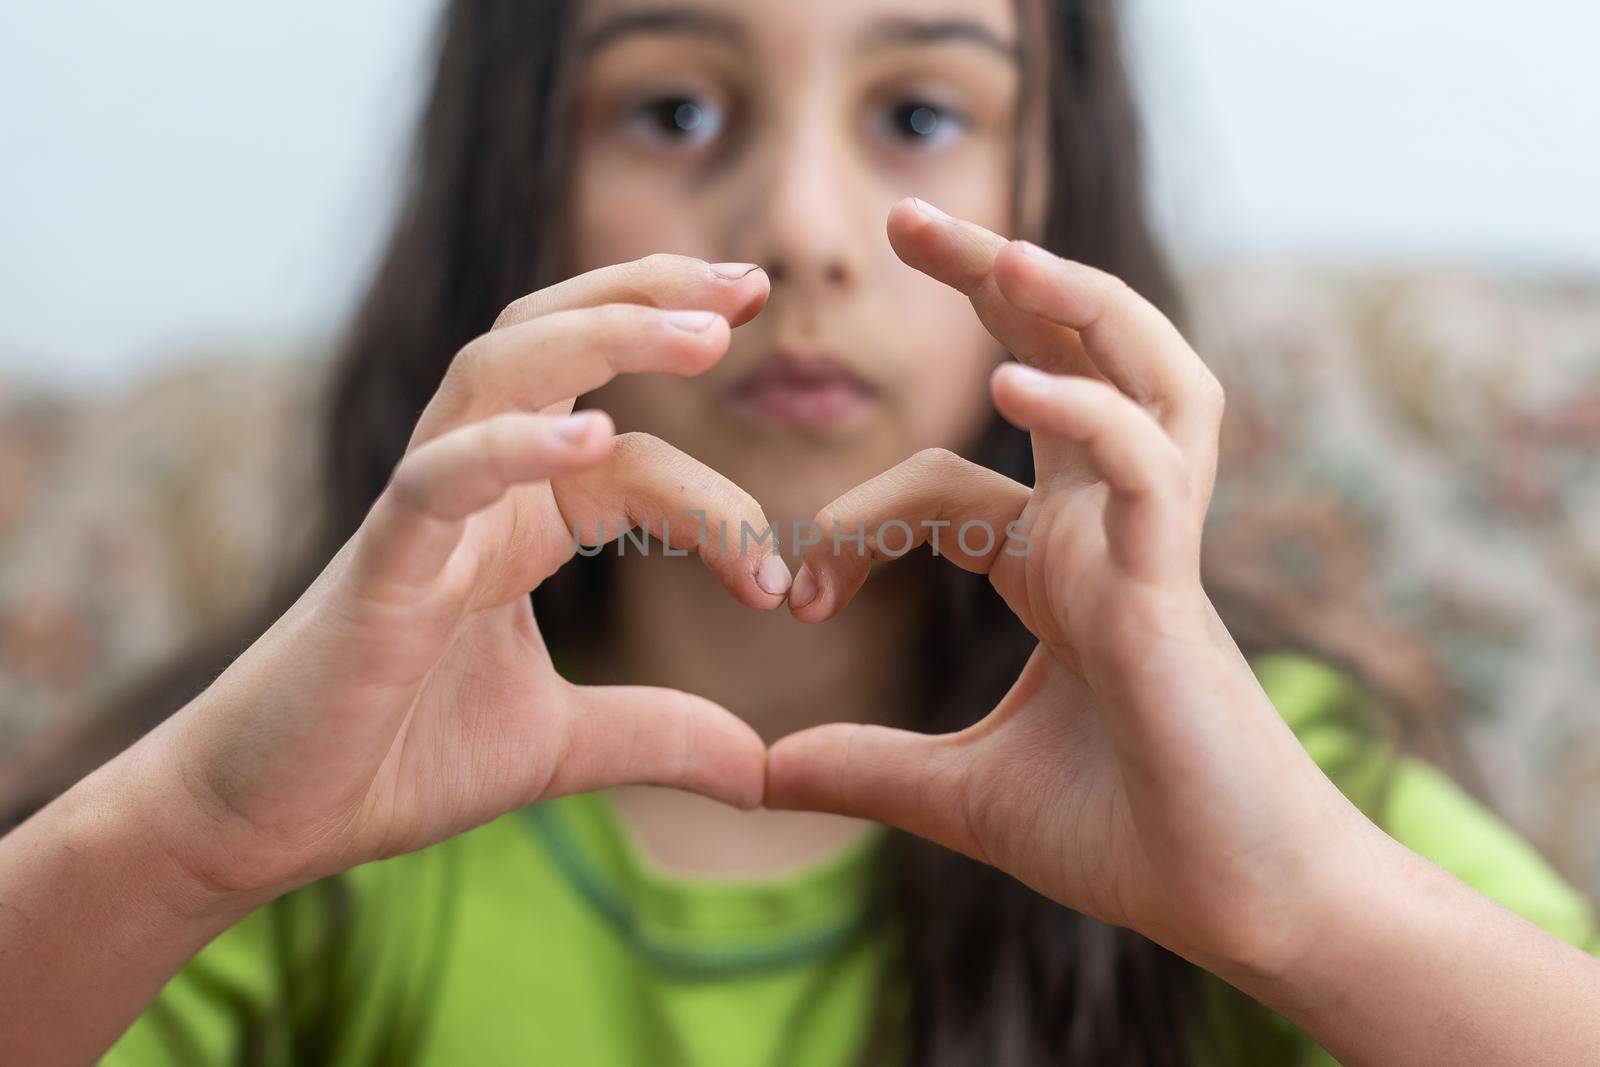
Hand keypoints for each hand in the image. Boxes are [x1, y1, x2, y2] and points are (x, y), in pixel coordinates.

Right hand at [126, 256, 789, 904]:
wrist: (274, 820)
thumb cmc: (397, 759)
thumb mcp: (562, 745)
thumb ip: (661, 736)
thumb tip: (766, 772)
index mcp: (523, 520)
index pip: (634, 456)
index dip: (718, 500)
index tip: (781, 580)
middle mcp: (475, 489)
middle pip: (557, 344)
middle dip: (652, 300)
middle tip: (751, 285)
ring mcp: (422, 513)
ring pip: (501, 369)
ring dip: (604, 333)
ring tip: (705, 329)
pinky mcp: (377, 564)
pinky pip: (439, 477)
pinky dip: (511, 448)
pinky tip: (590, 435)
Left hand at [768, 200, 1372, 977]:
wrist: (1233, 909)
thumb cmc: (1124, 838)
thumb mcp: (959, 796)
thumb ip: (864, 769)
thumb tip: (755, 775)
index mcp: (1056, 565)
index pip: (942, 481)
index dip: (853, 522)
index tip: (791, 601)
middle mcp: (1105, 530)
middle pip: (1063, 362)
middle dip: (995, 282)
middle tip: (905, 219)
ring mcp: (1148, 544)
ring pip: (1137, 375)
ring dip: (1073, 305)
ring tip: (998, 251)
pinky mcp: (1176, 584)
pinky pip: (1142, 465)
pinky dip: (1088, 416)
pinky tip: (1013, 389)